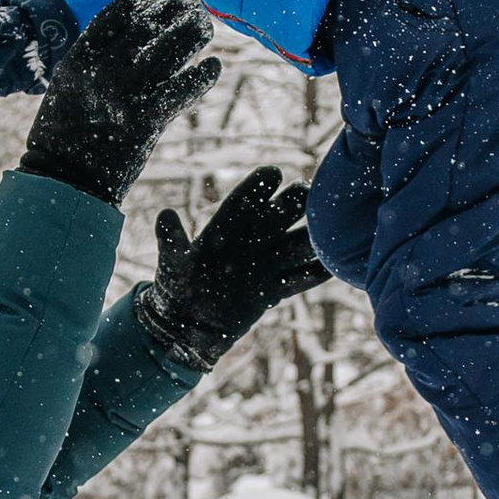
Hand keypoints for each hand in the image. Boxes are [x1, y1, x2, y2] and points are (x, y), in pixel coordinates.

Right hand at [18, 0, 217, 207]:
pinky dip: (202, 76)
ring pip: (170, 51)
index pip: (115, 15)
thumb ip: (94, 60)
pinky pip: (182, 90)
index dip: (138, 0)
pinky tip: (213, 65)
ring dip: (193, 34)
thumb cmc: (64, 132)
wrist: (65, 180)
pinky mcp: (146, 121)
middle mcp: (102, 72)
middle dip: (174, 11)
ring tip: (204, 27)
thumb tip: (131, 34)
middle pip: (148, 27)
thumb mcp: (68, 85)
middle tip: (191, 5)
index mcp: (78, 59)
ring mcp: (125, 95)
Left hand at [137, 165, 328, 370]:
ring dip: (312, 237)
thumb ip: (172, 241)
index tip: (274, 174)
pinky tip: (334, 267)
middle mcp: (252, 239)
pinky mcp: (275, 289)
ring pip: (298, 244)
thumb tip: (164, 215)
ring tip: (329, 230)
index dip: (260, 186)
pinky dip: (318, 273)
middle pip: (281, 214)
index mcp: (227, 225)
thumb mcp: (173, 265)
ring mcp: (267, 263)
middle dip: (295, 203)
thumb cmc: (176, 288)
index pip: (247, 199)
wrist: (187, 325)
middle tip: (307, 194)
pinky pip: (302, 278)